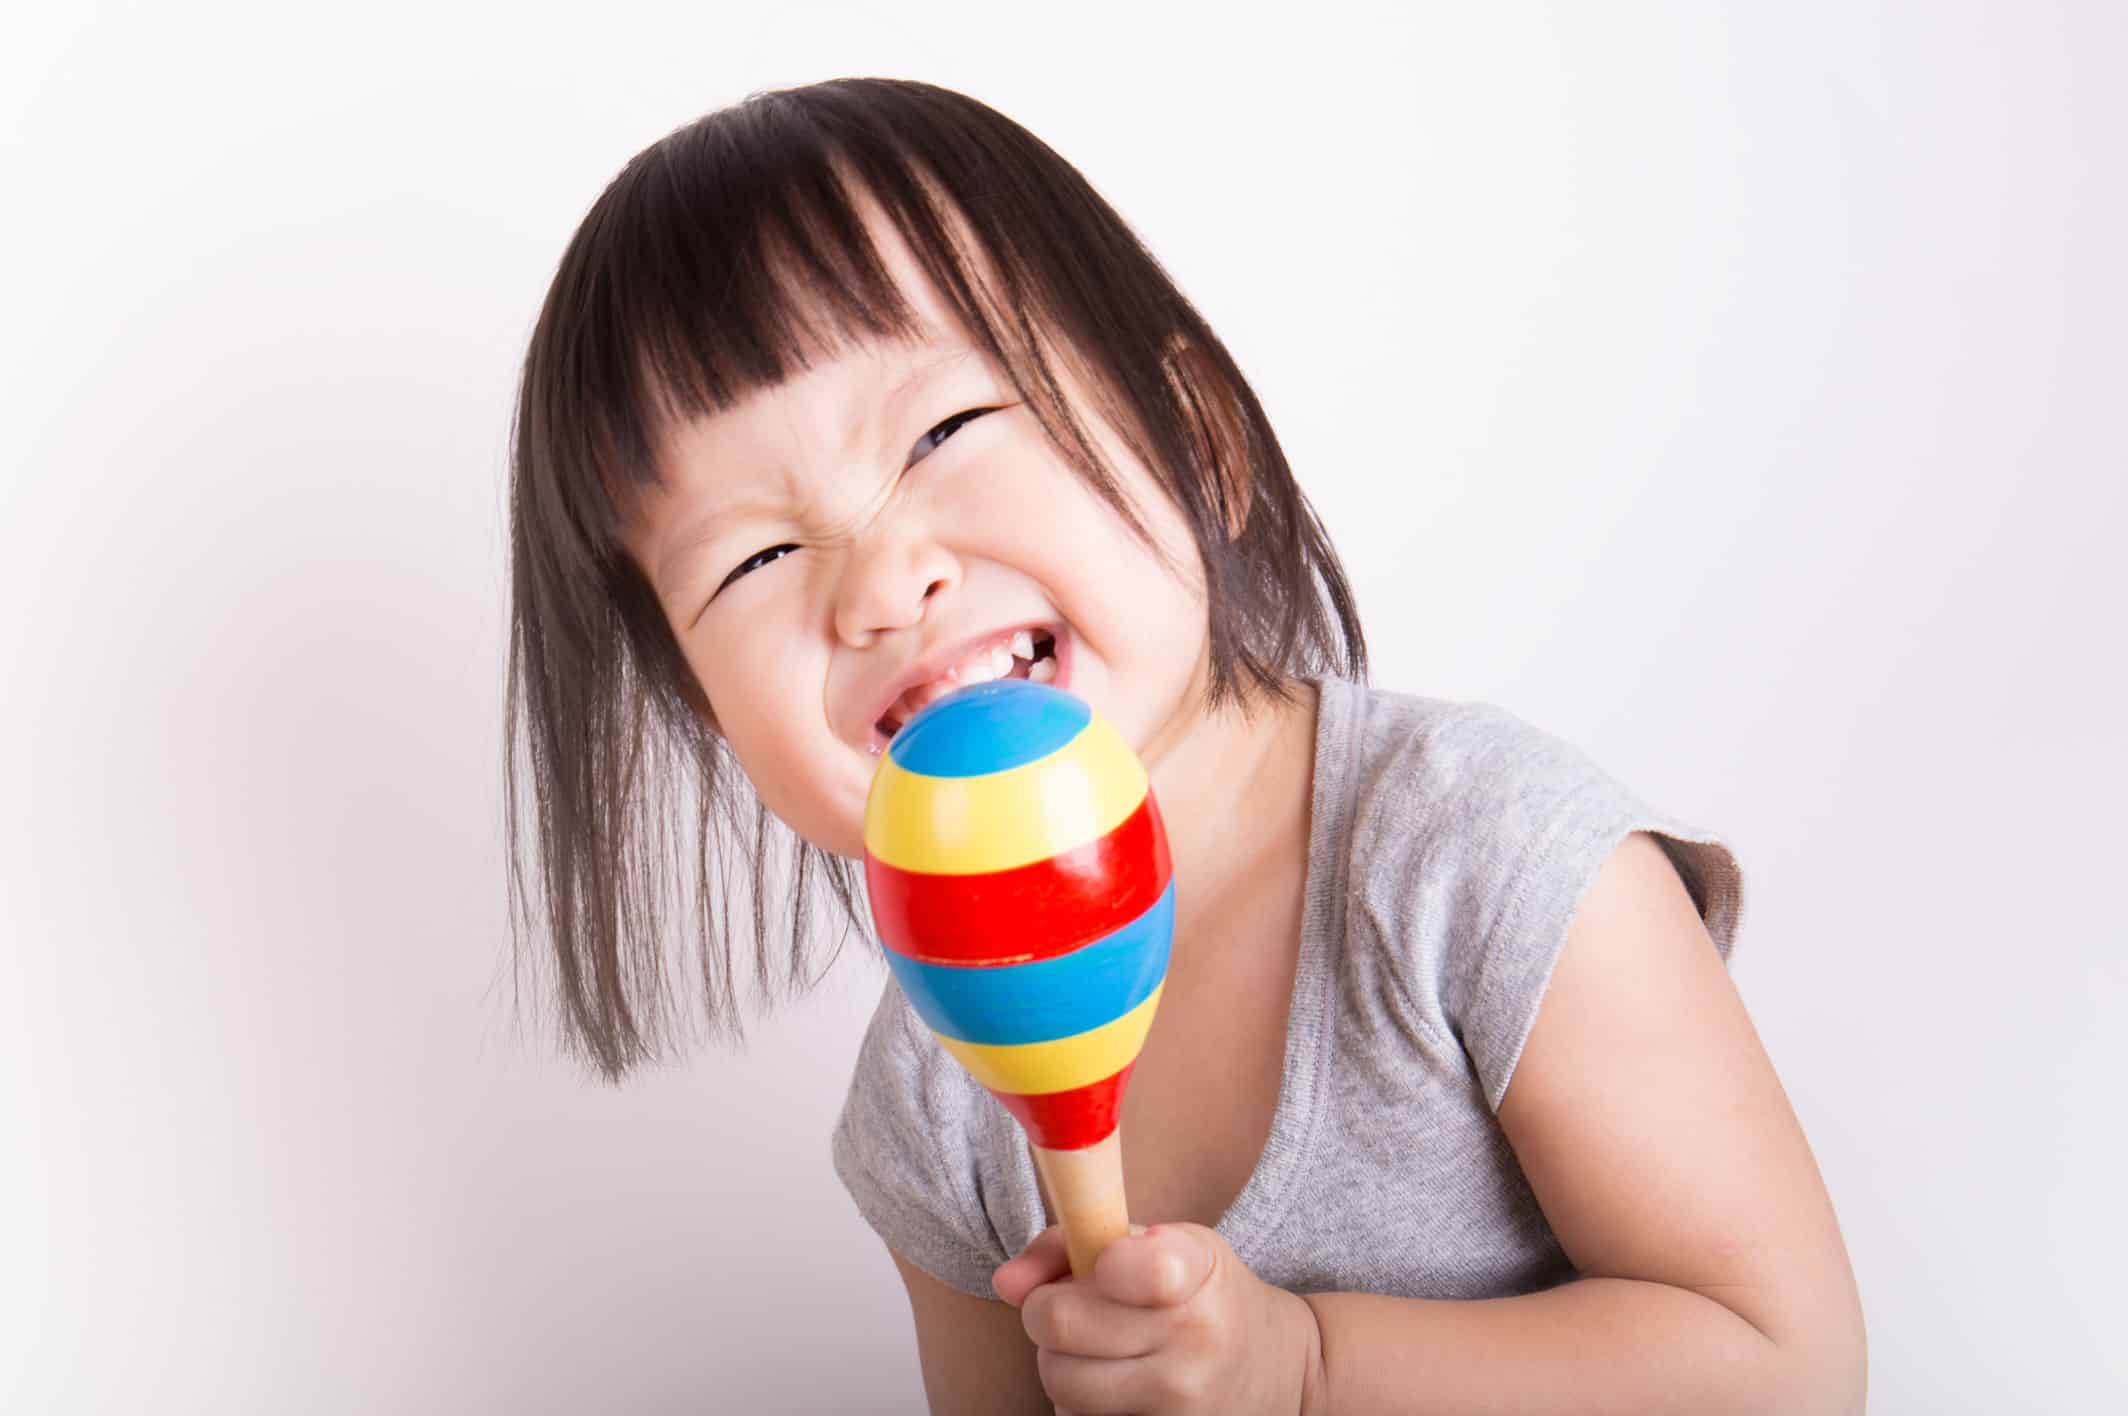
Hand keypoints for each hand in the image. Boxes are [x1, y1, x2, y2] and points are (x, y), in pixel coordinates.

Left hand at [993, 1222, 1321, 1414]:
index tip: (1104, 1267)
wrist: (1275, 1368)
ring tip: (1100, 1352)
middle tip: (1076, 1310)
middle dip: (1049, 1312)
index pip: (1123, 1266)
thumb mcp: (1156, 1243)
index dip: (1092, 1265)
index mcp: (1196, 1270)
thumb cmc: (1199, 1293)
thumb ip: (1070, 1244)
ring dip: (1062, 1364)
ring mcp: (1180, 1401)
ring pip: (1059, 1380)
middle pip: (1058, 1324)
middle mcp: (1194, 1339)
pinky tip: (1116, 1389)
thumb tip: (1005, 1284)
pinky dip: (1083, 1406)